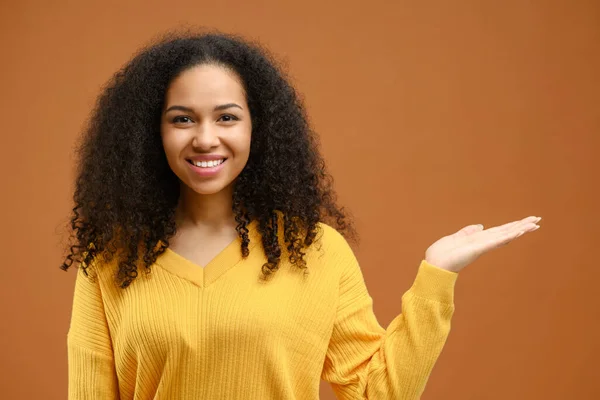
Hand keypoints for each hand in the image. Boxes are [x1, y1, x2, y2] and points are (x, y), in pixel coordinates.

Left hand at [425, 215, 540, 272]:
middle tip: (538, 220)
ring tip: (535, 224)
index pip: (499, 231)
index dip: (512, 226)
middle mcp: (483, 242)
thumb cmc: (441, 254)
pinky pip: (497, 240)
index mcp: (478, 239)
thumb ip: (468, 232)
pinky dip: (509, 235)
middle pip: (506, 232)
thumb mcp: (455, 238)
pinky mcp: (479, 248)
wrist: (434, 265)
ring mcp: (483, 246)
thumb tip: (480, 226)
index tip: (526, 221)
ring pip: (505, 235)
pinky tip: (520, 231)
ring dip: (520, 229)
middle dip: (521, 226)